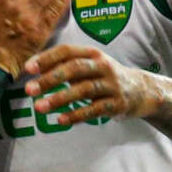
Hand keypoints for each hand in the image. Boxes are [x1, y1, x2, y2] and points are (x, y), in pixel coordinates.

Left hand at [25, 42, 151, 128]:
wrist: (142, 91)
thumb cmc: (106, 78)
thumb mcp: (91, 66)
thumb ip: (66, 67)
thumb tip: (34, 72)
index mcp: (93, 54)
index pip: (67, 51)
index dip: (47, 58)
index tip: (28, 69)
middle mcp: (103, 66)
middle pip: (74, 69)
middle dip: (50, 78)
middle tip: (29, 89)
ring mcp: (112, 85)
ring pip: (83, 90)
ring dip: (59, 99)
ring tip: (40, 107)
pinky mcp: (117, 104)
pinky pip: (94, 110)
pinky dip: (76, 115)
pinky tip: (61, 120)